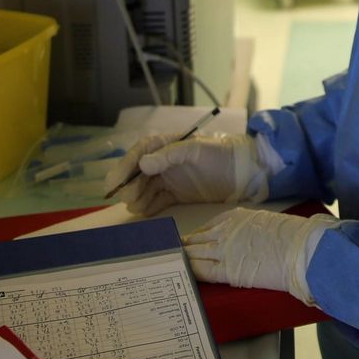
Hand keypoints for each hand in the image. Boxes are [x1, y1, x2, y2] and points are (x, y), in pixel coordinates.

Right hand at [102, 133, 267, 216]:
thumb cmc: (221, 154)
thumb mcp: (197, 150)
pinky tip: (144, 212)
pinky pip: (156, 201)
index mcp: (167, 145)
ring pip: (144, 188)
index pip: (139, 153)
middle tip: (127, 199)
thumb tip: (143, 163)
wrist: (244, 171)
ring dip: (137, 197)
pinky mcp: (176, 194)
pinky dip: (148, 206)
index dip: (124, 167)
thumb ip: (170, 155)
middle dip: (129, 185)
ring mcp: (170, 179)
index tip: (114, 182)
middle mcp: (164, 162)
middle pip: (138, 173)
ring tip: (136, 207)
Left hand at [183, 208, 335, 305]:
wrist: (300, 249)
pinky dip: (191, 270)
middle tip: (171, 253)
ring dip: (183, 259)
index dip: (196, 236)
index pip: (208, 227)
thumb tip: (247, 238)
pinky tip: (183, 272)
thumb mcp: (266, 222)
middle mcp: (225, 231)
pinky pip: (203, 270)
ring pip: (196, 254)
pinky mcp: (228, 270)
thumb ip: (249, 228)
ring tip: (172, 264)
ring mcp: (225, 250)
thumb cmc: (291, 235)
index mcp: (236, 217)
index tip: (188, 241)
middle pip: (197, 240)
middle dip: (184, 247)